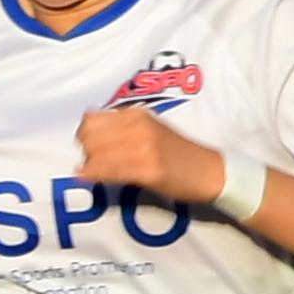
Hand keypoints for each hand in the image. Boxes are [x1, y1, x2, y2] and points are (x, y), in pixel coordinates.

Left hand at [73, 106, 223, 205]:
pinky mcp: (147, 170)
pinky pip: (109, 172)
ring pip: (95, 155)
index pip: (90, 120)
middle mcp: (137, 126)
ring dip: (90, 166)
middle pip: (88, 137)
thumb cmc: (177, 153)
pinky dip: (96, 176)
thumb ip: (120, 126)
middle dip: (85, 152)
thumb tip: (87, 124)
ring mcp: (142, 147)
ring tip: (98, 173)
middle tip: (95, 163)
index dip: (85, 137)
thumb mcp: (148, 128)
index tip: (92, 148)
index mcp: (135, 114)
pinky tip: (93, 179)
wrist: (208, 171)